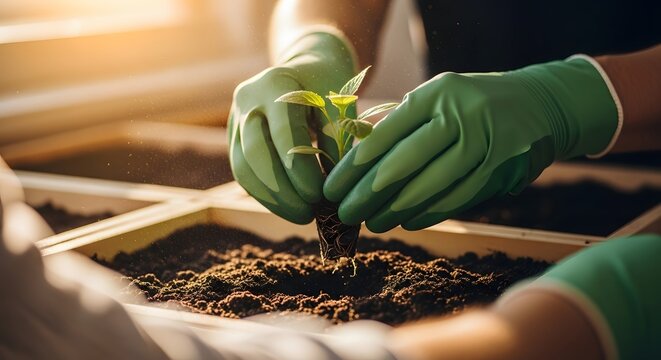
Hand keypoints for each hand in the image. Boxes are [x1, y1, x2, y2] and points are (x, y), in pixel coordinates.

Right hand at [229, 31, 355, 223]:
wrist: (307, 66)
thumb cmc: (330, 86)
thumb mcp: (340, 106)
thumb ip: (336, 141)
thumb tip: (335, 189)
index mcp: (276, 83)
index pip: (283, 132)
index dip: (299, 169)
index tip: (319, 195)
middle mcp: (248, 98)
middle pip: (254, 153)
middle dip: (282, 190)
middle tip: (309, 213)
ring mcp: (235, 118)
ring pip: (242, 167)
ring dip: (272, 198)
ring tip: (301, 215)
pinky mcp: (233, 137)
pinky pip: (242, 172)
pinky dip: (265, 194)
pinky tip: (288, 207)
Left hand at [324, 57, 618, 231]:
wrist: (541, 103)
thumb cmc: (474, 103)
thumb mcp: (440, 98)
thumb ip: (404, 124)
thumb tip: (359, 162)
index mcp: (436, 93)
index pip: (386, 134)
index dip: (355, 164)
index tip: (333, 187)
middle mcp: (460, 114)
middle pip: (404, 163)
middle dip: (369, 194)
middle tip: (345, 213)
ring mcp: (484, 142)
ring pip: (430, 185)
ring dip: (396, 210)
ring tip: (372, 224)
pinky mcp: (500, 167)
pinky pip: (457, 197)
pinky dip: (430, 212)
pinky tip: (407, 222)